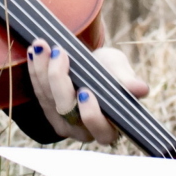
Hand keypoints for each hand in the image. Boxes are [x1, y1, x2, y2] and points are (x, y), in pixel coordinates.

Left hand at [26, 39, 148, 143]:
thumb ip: (126, 80)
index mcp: (110, 126)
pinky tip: (34, 52)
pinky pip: (38, 92)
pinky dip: (35, 70)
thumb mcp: (119, 70)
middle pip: (68, 111)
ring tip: (42, 45)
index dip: (92, 114)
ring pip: (48, 99)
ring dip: (42, 69)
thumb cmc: (110, 71)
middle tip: (59, 51)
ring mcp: (64, 122)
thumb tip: (141, 89)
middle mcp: (85, 130)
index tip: (85, 91)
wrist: (92, 66)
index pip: (100, 129)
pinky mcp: (48, 111)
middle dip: (59, 79)